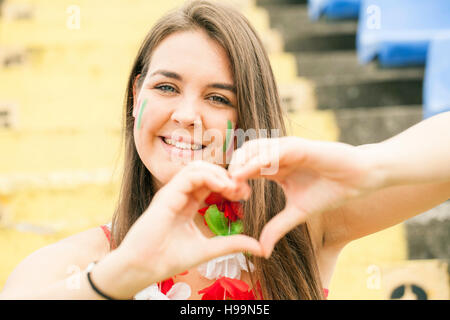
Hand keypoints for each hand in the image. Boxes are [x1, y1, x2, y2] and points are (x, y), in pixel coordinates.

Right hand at [116, 160, 262, 294]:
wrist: (144, 267)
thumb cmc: (170, 259)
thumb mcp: (209, 249)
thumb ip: (232, 244)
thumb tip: (260, 248)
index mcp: (188, 203)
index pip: (211, 183)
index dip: (230, 184)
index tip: (245, 195)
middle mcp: (180, 194)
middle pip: (206, 171)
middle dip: (227, 176)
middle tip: (243, 189)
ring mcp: (172, 192)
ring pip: (198, 167)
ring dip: (219, 174)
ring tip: (234, 187)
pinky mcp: (167, 194)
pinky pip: (190, 175)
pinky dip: (209, 177)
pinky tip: (223, 187)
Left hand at [228, 137, 381, 257]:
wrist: (357, 180)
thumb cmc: (329, 191)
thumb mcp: (297, 213)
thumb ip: (278, 227)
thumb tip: (262, 250)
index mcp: (274, 168)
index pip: (245, 168)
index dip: (234, 180)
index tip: (231, 197)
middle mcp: (276, 155)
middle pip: (243, 155)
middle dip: (232, 169)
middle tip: (228, 188)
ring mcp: (285, 149)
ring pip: (252, 148)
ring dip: (239, 163)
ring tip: (233, 181)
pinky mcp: (296, 146)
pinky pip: (271, 151)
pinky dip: (256, 161)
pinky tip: (245, 173)